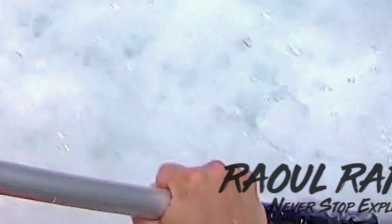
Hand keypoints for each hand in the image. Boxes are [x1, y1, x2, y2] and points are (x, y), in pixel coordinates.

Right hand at [136, 163, 266, 223]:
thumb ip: (144, 216)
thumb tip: (140, 208)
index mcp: (188, 181)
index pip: (165, 173)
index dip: (166, 192)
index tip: (172, 207)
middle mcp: (213, 172)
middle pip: (190, 175)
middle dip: (190, 194)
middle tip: (195, 218)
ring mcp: (235, 178)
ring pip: (212, 179)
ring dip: (210, 193)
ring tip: (215, 218)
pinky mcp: (251, 186)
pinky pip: (232, 183)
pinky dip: (229, 195)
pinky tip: (229, 214)